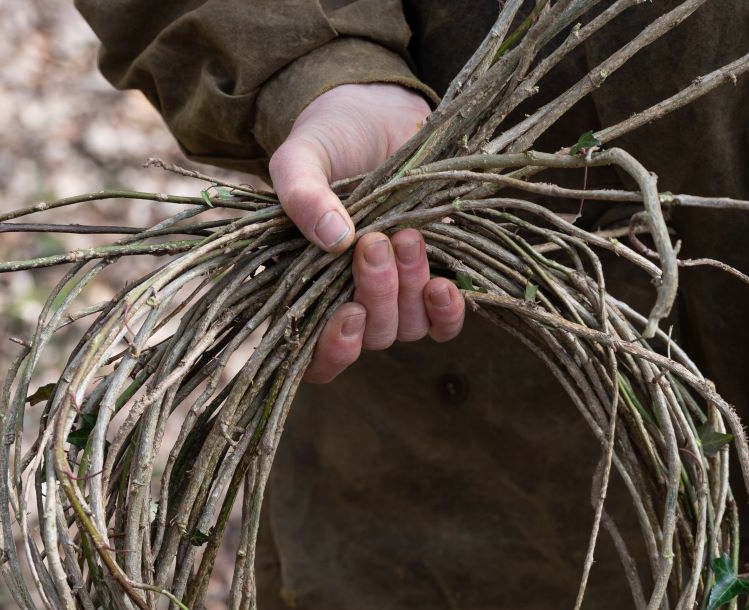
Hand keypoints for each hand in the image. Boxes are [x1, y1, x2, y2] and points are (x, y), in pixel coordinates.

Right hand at [268, 83, 464, 383]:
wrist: (379, 115)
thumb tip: (334, 240)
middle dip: (377, 295)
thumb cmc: (330, 139)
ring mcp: (394, 295)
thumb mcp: (303, 157)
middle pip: (370, 336)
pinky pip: (443, 324)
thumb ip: (301, 193)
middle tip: (377, 241)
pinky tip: (445, 285)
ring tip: (407, 236)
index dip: (332, 352)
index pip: (314, 356)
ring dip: (410, 289)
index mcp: (303, 286)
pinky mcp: (430, 282)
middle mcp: (348, 300)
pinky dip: (446, 312)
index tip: (350, 315)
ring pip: (406, 328)